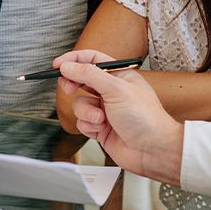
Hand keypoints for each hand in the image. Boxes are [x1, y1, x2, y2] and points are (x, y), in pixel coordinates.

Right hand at [53, 49, 183, 184]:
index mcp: (120, 75)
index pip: (93, 60)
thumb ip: (89, 75)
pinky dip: (89, 125)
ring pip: (80, 104)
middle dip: (74, 85)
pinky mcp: (101, 128)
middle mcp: (112, 91)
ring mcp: (105, 110)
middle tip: (69, 88)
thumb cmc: (145, 117)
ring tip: (100, 119)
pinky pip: (83, 122)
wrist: (153, 150)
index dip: (74, 60)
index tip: (57, 65)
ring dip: (86, 111)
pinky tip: (101, 130)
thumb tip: (68, 66)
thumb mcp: (116, 89)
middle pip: (82, 81)